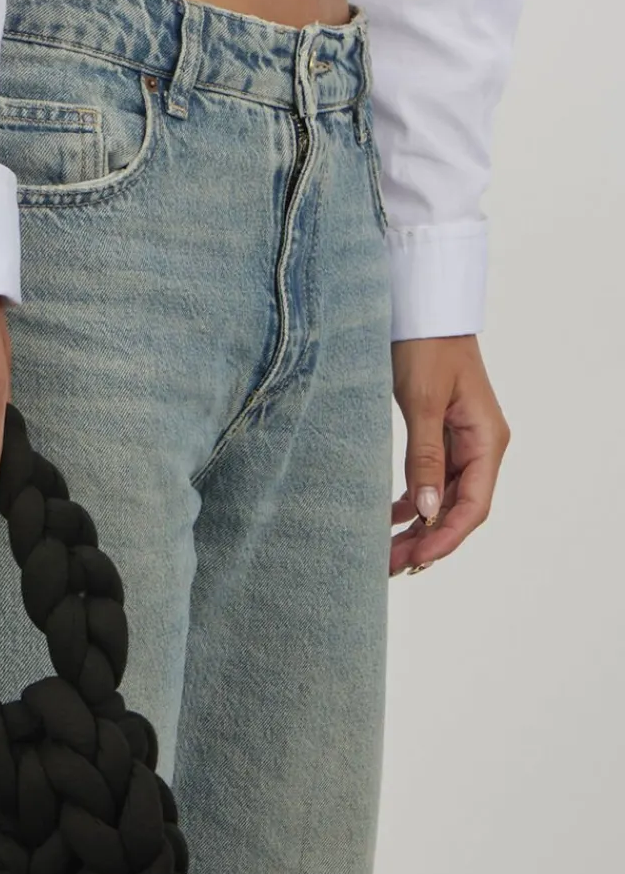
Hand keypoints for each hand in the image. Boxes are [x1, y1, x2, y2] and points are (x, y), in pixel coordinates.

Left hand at [390, 335, 509, 575]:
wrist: (422, 308)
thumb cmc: (425, 346)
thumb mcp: (422, 402)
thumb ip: (424, 457)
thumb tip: (426, 511)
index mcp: (486, 440)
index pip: (473, 506)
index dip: (445, 537)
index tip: (416, 559)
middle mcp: (480, 446)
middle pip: (459, 508)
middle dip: (427, 540)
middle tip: (390, 565)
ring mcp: (462, 442)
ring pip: (444, 498)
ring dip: (418, 526)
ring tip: (387, 552)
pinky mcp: (442, 436)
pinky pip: (432, 480)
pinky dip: (413, 502)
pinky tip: (391, 517)